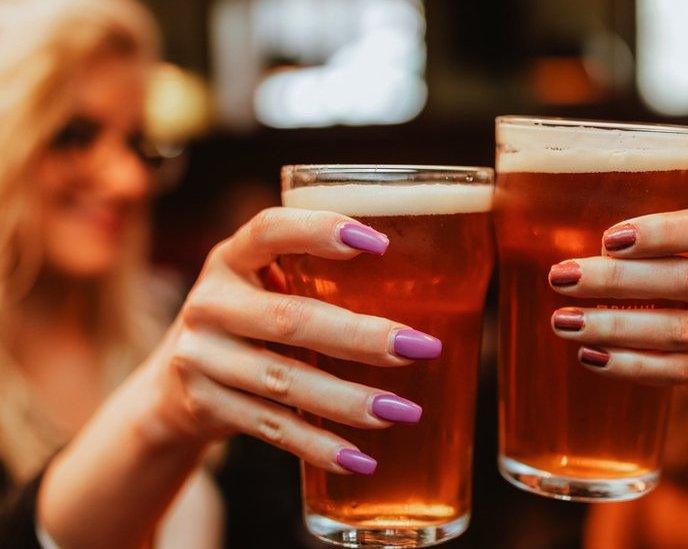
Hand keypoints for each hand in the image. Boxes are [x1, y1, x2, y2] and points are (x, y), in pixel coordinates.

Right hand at [140, 207, 438, 473]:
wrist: (169, 388)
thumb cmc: (246, 324)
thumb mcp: (261, 288)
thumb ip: (313, 279)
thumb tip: (429, 288)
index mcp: (230, 259)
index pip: (269, 231)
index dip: (319, 230)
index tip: (380, 243)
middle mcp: (210, 303)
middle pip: (289, 318)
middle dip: (361, 336)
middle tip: (420, 348)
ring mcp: (201, 357)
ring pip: (284, 380)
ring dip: (348, 400)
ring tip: (403, 410)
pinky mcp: (204, 406)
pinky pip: (271, 427)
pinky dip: (318, 445)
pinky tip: (361, 459)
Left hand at [547, 208, 687, 435]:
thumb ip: (649, 244)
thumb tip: (573, 251)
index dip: (661, 231)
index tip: (608, 239)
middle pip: (683, 281)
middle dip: (616, 279)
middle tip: (559, 277)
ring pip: (675, 331)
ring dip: (612, 326)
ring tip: (563, 321)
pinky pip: (671, 371)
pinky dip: (627, 364)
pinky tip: (588, 355)